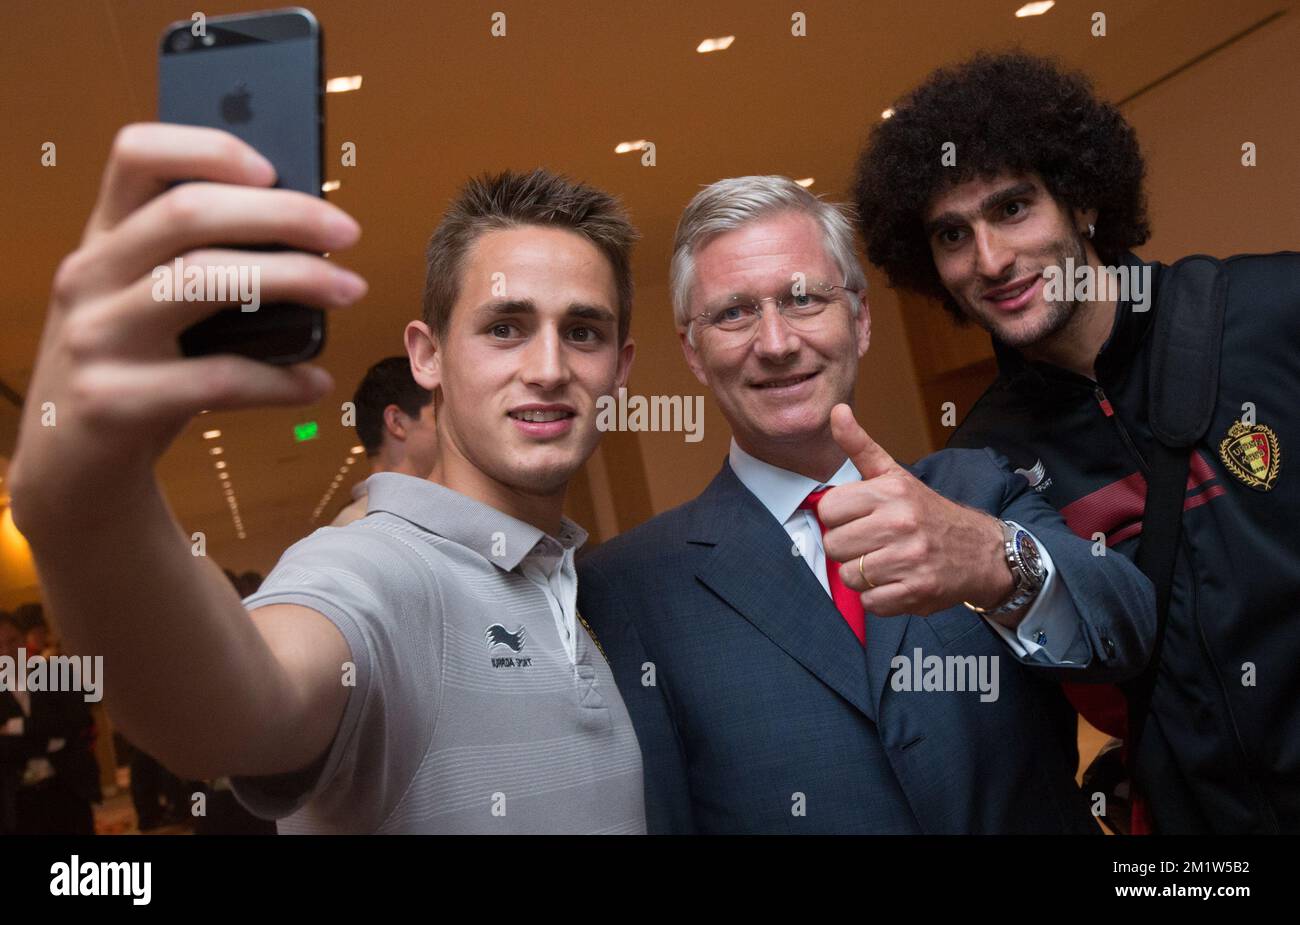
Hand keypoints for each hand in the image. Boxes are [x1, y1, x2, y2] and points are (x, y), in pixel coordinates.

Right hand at [9, 124, 366, 537]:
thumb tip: (309, 237)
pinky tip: (316, 383)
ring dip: (293, 280)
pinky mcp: (111, 402)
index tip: (274, 169)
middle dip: (282, 214)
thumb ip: (198, 265)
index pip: (135, 154)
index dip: (207, 149)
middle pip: (188, 212)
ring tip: (351, 292)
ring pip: (201, 281)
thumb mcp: (149, 304)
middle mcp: (89, 276)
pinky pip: (216, 379)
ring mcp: (94, 338)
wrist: (71, 464)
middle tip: (347, 233)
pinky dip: (279, 380)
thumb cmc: (138, 370)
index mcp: (103, 239)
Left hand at [818, 404, 1013, 617]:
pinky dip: (879, 597)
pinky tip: (896, 581)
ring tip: (885, 562)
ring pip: (849, 576)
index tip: (857, 519)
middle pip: (835, 545)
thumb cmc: (928, 513)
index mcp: (890, 492)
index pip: (828, 510)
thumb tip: (837, 411)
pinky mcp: (917, 591)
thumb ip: (860, 446)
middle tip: (872, 543)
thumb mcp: (895, 475)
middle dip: (849, 548)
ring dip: (862, 575)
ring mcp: (909, 559)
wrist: (980, 550)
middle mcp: (900, 523)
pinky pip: (870, 602)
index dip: (838, 519)